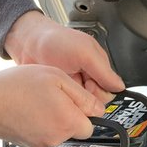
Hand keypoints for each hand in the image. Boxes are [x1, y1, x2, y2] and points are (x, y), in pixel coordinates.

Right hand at [0, 64, 102, 146]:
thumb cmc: (16, 87)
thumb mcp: (55, 78)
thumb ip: (82, 95)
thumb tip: (98, 108)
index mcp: (67, 121)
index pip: (91, 125)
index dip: (84, 111)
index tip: (76, 101)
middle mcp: (57, 137)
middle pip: (74, 129)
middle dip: (69, 114)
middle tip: (53, 96)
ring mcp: (42, 143)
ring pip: (58, 131)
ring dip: (53, 118)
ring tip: (37, 100)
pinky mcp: (29, 145)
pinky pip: (43, 134)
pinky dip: (39, 123)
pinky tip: (28, 109)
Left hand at [4, 11, 124, 102]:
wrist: (28, 44)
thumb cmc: (55, 41)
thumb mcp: (84, 52)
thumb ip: (103, 70)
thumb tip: (119, 86)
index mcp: (97, 66)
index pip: (108, 89)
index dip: (100, 92)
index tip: (89, 87)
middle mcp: (86, 77)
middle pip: (95, 100)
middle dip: (87, 98)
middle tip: (76, 87)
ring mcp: (72, 85)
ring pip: (81, 104)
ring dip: (74, 100)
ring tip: (64, 89)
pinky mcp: (60, 92)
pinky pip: (67, 105)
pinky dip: (64, 102)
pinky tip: (58, 95)